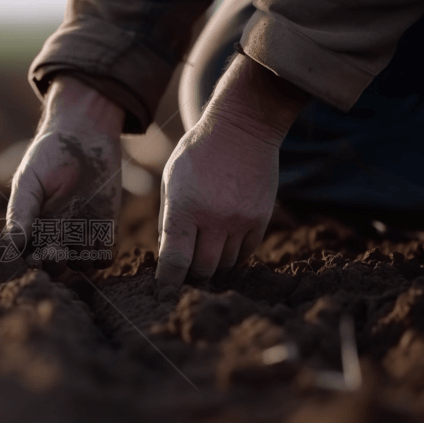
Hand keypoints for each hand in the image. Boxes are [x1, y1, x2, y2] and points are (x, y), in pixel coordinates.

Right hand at [6, 75, 124, 272]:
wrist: (85, 136)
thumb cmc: (49, 156)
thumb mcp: (29, 181)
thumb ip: (21, 212)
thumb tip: (10, 245)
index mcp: (32, 229)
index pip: (28, 257)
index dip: (29, 262)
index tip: (31, 258)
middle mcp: (56, 237)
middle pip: (54, 266)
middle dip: (54, 263)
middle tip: (55, 252)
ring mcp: (82, 236)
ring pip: (80, 264)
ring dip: (80, 257)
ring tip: (80, 235)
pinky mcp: (106, 230)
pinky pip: (105, 256)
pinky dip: (102, 254)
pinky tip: (99, 235)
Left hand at [156, 114, 278, 286]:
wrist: (242, 128)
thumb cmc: (197, 153)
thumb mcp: (170, 181)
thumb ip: (167, 219)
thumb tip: (167, 253)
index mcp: (184, 208)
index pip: (175, 261)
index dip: (167, 282)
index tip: (163, 293)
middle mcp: (213, 218)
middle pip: (202, 269)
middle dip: (191, 274)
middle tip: (185, 270)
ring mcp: (239, 220)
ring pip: (224, 264)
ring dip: (213, 264)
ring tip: (205, 252)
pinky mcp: (260, 219)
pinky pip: (245, 253)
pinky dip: (233, 255)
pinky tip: (225, 244)